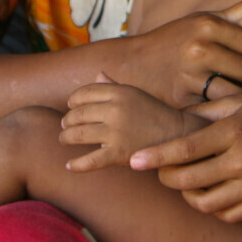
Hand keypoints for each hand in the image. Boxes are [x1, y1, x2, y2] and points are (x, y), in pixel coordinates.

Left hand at [60, 73, 197, 170]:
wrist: (177, 135)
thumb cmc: (154, 114)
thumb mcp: (135, 95)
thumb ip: (114, 86)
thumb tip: (97, 75)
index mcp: (120, 92)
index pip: (84, 93)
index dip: (73, 101)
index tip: (70, 107)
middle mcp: (116, 109)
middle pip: (78, 114)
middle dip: (68, 121)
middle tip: (65, 126)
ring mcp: (116, 131)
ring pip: (78, 135)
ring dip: (66, 138)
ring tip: (65, 140)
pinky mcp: (119, 153)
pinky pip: (90, 160)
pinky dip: (76, 164)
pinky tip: (69, 166)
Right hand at [114, 0, 241, 106]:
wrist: (129, 66)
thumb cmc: (175, 41)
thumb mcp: (204, 19)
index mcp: (209, 24)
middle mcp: (200, 46)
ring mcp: (190, 74)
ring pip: (238, 93)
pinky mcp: (181, 99)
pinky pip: (217, 110)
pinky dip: (225, 114)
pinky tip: (227, 116)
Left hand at [130, 92, 241, 221]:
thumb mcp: (241, 102)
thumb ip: (205, 113)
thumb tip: (172, 120)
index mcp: (234, 132)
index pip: (185, 150)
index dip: (156, 157)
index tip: (134, 161)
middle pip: (188, 180)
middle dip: (166, 177)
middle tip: (161, 169)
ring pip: (204, 204)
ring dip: (187, 195)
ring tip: (186, 181)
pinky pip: (227, 214)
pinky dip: (212, 207)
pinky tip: (210, 192)